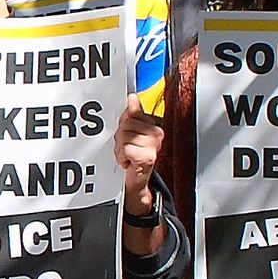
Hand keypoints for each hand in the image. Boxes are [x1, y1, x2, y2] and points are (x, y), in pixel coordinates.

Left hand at [115, 97, 164, 211]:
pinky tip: (128, 162)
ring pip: (125, 136)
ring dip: (120, 149)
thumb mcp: (131, 132)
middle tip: (126, 148)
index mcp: (154, 125)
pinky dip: (122, 157)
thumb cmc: (134, 157)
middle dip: (121, 137)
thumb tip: (133, 97)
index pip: (132, 114)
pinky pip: (126, 149)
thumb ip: (132, 114)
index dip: (124, 125)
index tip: (127, 135)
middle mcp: (157, 134)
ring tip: (127, 156)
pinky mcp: (147, 157)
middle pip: (127, 124)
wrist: (137, 181)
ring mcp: (153, 146)